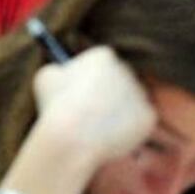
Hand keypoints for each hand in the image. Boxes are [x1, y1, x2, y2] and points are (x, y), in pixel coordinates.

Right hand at [33, 46, 156, 165]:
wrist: (73, 137)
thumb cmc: (55, 107)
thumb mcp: (45, 78)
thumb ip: (58, 71)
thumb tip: (61, 73)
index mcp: (103, 56)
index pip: (101, 62)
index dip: (90, 77)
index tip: (82, 90)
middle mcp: (126, 70)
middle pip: (119, 79)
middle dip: (108, 93)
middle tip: (91, 112)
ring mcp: (140, 93)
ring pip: (129, 102)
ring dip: (117, 112)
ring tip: (95, 129)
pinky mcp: (149, 116)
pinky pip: (138, 122)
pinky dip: (126, 131)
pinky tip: (108, 137)